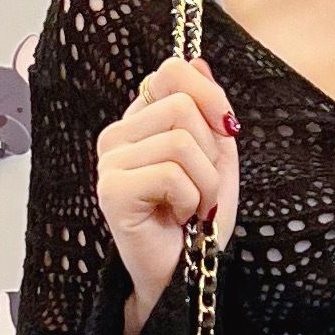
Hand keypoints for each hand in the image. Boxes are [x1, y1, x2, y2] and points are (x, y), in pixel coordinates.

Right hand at [96, 55, 239, 330]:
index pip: (171, 71)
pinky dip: (190, 200)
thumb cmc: (197, 220)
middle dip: (210, 153)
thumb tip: (198, 60)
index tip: (225, 130)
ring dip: (205, 182)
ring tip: (193, 206)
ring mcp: (109, 161)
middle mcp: (118, 135)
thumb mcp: (216, 157)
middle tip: (201, 188)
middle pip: (183, 107)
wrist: (184, 274)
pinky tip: (178, 217)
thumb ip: (208, 110)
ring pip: (181, 141)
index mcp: (140, 121)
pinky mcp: (111, 190)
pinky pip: (171, 173)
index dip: (209, 95)